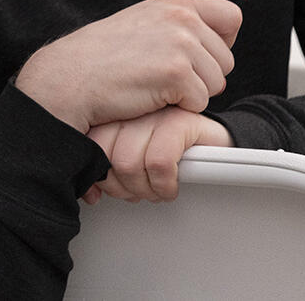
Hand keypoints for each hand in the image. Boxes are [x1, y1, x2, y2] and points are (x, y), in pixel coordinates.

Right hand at [14, 0, 240, 132]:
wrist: (69, 77)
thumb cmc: (100, 56)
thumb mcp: (143, 21)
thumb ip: (178, 24)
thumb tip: (214, 41)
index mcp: (176, 2)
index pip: (231, 18)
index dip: (219, 42)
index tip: (197, 55)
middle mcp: (182, 17)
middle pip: (226, 60)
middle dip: (201, 76)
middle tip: (162, 76)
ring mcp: (181, 44)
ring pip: (216, 84)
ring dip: (190, 93)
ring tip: (154, 85)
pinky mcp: (177, 73)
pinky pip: (199, 103)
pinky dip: (177, 108)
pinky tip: (150, 96)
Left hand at [82, 108, 231, 203]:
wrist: (214, 141)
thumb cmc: (170, 152)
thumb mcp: (129, 156)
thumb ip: (106, 166)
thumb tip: (90, 193)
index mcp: (113, 114)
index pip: (90, 148)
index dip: (103, 177)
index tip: (118, 187)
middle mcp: (131, 110)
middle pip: (108, 159)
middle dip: (124, 188)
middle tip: (141, 191)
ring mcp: (155, 113)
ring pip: (128, 163)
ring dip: (145, 190)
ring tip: (156, 190)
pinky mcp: (180, 121)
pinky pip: (159, 163)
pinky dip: (164, 186)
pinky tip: (170, 188)